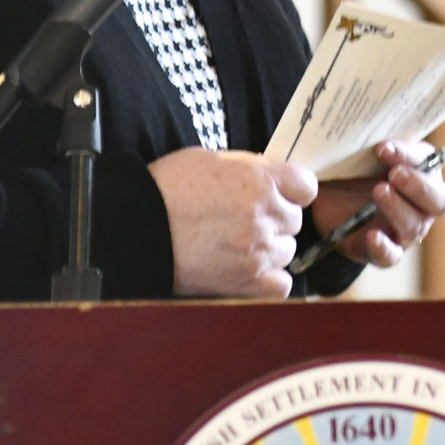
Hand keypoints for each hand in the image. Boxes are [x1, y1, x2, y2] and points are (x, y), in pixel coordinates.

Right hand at [148, 147, 318, 297]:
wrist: (136, 229)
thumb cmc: (167, 190)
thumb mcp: (212, 159)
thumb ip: (249, 168)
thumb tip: (270, 176)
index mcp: (260, 179)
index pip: (307, 185)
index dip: (293, 190)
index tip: (282, 194)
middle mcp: (265, 214)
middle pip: (294, 220)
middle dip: (276, 219)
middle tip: (246, 220)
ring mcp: (258, 250)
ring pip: (287, 250)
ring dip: (270, 248)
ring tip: (240, 245)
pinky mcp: (246, 282)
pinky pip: (281, 284)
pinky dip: (269, 279)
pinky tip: (250, 270)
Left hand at [308, 141, 444, 269]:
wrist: (330, 204)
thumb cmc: (353, 171)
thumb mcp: (358, 154)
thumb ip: (366, 143)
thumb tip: (359, 135)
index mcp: (422, 171)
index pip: (427, 161)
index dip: (409, 154)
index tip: (383, 148)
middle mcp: (422, 203)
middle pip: (439, 200)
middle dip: (419, 186)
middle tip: (395, 174)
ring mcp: (405, 230)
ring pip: (415, 225)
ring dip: (398, 209)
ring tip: (378, 192)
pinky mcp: (383, 251)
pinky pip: (391, 256)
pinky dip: (384, 247)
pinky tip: (372, 236)